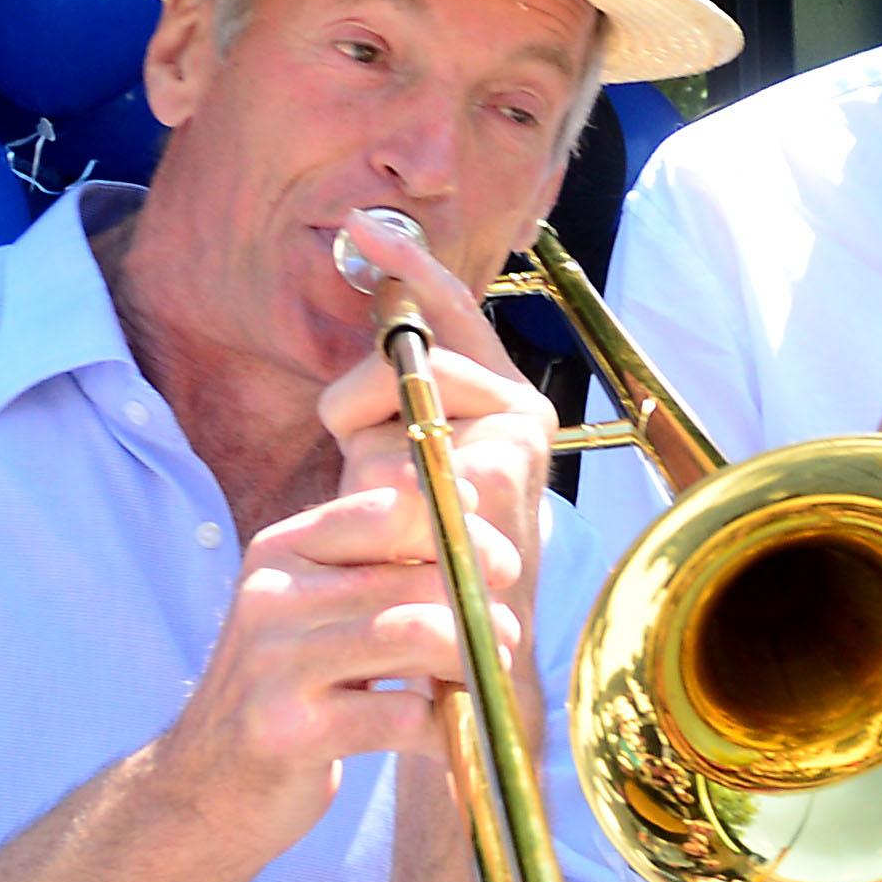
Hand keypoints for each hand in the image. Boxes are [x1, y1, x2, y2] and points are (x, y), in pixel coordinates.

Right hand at [147, 481, 506, 854]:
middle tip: (504, 635)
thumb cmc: (291, 690)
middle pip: (415, 578)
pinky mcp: (290, 731)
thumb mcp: (319, 610)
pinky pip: (402, 714)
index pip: (388, 509)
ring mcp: (275, 664)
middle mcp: (272, 596)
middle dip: (480, 607)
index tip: (500, 566)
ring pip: (416, 634)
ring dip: (472, 656)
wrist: (207, 786)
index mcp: (282, 551)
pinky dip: (442, 726)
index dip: (460, 531)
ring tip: (485, 674)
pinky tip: (443, 735)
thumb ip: (380, 564)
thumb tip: (473, 503)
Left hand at [323, 210, 555, 601]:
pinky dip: (377, 497)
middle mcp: (522, 414)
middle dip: (361, 403)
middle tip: (361, 463)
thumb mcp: (392, 464)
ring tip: (382, 519)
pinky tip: (385, 537)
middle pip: (411, 360)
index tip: (359, 225)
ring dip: (369, 463)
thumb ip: (388, 404)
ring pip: (402, 414)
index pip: (455, 311)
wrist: (470, 656)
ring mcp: (515, 451)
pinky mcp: (499, 492)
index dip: (410, 264)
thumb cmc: (425, 561)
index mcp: (503, 398)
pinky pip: (405, 464)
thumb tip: (376, 323)